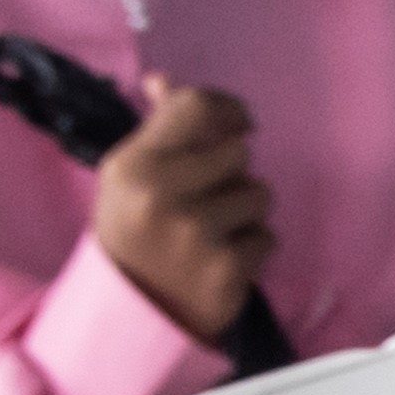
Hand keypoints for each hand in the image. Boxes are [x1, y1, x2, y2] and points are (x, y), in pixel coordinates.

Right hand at [92, 72, 270, 342]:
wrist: (131, 312)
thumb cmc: (132, 233)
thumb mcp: (127, 177)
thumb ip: (156, 129)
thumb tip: (166, 82)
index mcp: (135, 164)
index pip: (197, 107)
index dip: (228, 109)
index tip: (239, 122)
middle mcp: (164, 195)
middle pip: (239, 153)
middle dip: (232, 172)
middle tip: (208, 197)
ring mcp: (197, 235)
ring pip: (260, 195)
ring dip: (245, 211)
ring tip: (212, 232)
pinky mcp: (228, 271)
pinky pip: (268, 238)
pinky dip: (252, 248)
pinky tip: (220, 259)